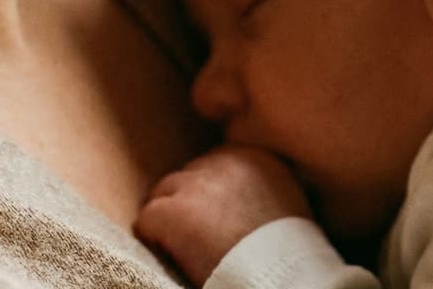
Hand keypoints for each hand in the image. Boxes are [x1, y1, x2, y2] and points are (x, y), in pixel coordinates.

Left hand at [135, 146, 311, 285]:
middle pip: (190, 174)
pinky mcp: (174, 213)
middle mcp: (224, 163)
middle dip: (190, 199)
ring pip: (165, 191)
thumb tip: (243, 195)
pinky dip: (151, 235)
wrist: (277, 276)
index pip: (217, 161)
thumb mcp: (284, 202)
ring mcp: (197, 186)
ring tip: (177, 244)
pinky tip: (163, 252)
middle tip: (196, 232)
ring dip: (170, 215)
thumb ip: (261, 186)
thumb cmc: (284, 250)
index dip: (210, 191)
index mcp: (254, 157)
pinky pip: (147, 217)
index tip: (213, 216)